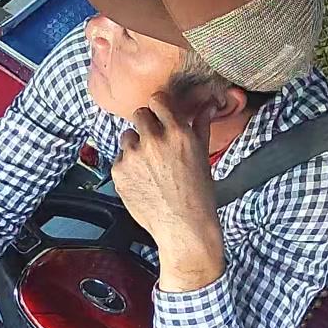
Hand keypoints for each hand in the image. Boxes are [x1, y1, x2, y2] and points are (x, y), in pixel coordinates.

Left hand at [112, 92, 224, 291]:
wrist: (183, 227)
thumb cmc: (198, 193)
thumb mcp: (203, 155)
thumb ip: (201, 125)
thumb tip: (208, 105)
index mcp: (177, 133)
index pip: (157, 100)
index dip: (158, 107)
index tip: (159, 114)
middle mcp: (153, 140)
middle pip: (139, 115)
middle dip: (146, 125)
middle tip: (154, 142)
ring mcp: (133, 156)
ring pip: (127, 137)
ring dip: (135, 146)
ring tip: (149, 166)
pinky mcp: (119, 171)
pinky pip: (119, 159)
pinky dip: (128, 167)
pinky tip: (142, 181)